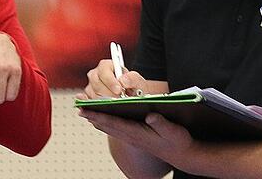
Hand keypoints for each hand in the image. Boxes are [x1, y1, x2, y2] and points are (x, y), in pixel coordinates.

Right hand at [76, 59, 148, 99]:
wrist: (133, 98)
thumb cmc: (134, 88)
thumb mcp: (138, 82)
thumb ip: (133, 78)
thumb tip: (123, 80)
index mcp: (107, 66)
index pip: (104, 70)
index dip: (110, 80)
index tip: (119, 90)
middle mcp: (96, 75)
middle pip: (96, 83)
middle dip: (108, 93)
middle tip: (118, 100)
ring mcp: (90, 87)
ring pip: (92, 94)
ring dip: (103, 101)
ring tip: (114, 105)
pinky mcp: (88, 98)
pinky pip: (87, 102)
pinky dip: (94, 106)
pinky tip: (103, 109)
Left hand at [79, 109, 197, 170]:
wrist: (183, 156)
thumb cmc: (178, 142)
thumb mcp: (173, 131)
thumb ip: (161, 123)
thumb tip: (151, 115)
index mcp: (137, 133)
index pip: (113, 123)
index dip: (99, 115)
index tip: (85, 110)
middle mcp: (132, 136)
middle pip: (107, 125)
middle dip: (92, 115)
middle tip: (78, 106)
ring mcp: (132, 137)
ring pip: (109, 127)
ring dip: (96, 118)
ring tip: (84, 110)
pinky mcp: (135, 136)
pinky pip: (116, 128)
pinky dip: (106, 121)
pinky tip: (101, 117)